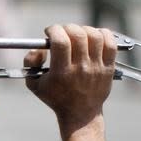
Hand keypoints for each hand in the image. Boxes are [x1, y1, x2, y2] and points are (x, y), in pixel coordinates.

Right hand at [24, 24, 116, 140]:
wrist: (81, 113)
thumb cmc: (55, 97)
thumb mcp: (34, 83)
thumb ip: (30, 62)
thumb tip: (39, 48)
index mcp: (62, 72)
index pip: (60, 41)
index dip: (54, 30)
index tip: (49, 32)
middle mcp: (81, 68)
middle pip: (78, 35)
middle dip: (67, 27)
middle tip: (62, 32)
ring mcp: (97, 67)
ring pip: (95, 36)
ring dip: (83, 29)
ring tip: (77, 34)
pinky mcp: (109, 67)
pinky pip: (111, 44)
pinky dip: (102, 34)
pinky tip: (93, 36)